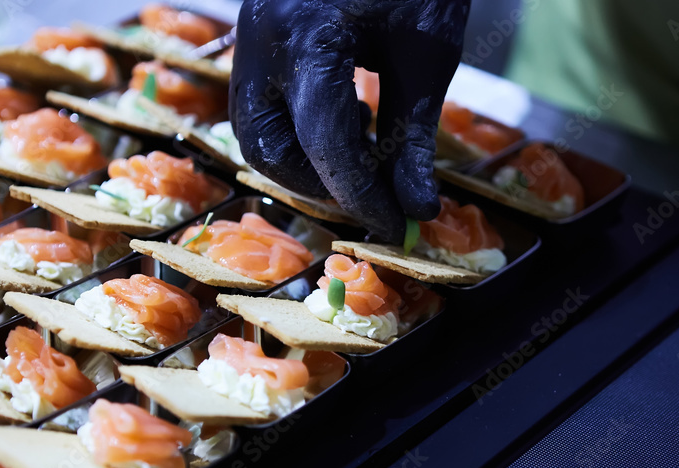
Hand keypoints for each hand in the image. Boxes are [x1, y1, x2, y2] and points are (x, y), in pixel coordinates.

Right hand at [230, 0, 468, 242]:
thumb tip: (416, 210)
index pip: (324, 143)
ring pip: (254, 131)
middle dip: (317, 184)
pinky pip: (261, 102)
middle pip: (265, 148)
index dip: (360, 195)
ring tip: (362, 148)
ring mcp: (251, 33)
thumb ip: (413, 136)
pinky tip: (347, 113)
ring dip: (305, 161)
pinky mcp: (257, 32)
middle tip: (370, 194)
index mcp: (309, 35)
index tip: (393, 224)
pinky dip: (299, 128)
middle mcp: (263, 37)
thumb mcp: (426, 54)